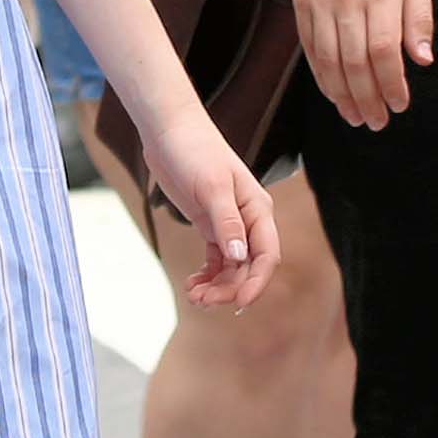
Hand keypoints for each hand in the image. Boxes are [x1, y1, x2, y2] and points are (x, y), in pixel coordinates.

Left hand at [133, 97, 280, 312]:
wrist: (170, 133)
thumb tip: (239, 257)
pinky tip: (193, 284)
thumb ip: (226, 222)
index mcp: (258, 210)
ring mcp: (230, 224)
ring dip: (217, 286)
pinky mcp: (211, 225)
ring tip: (194, 296)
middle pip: (249, 267)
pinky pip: (217, 260)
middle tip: (202, 301)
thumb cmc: (195, 152)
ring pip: (233, 267)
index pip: (267, 255)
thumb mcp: (211, 187)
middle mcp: (249, 220)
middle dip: (230, 288)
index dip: (257, 282)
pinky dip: (208, 275)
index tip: (239, 304)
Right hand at [292, 0, 432, 128]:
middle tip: (376, 122)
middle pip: (354, 63)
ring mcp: (319, 1)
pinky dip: (321, 75)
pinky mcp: (301, 2)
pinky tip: (333, 92)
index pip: (383, 51)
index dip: (391, 84)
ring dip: (342, 95)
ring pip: (328, 60)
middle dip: (366, 99)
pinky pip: (310, 48)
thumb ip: (418, 17)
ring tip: (355, 116)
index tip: (399, 104)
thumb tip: (421, 60)